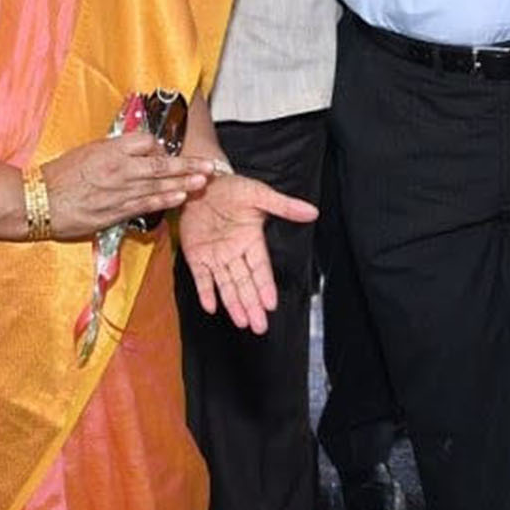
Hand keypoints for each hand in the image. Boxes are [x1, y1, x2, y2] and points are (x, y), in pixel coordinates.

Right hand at [37, 130, 214, 240]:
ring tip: (204, 181)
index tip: (167, 153)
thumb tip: (136, 150)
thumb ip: (113, 150)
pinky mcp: (115, 212)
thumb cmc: (59, 175)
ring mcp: (119, 192)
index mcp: (110, 150)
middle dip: (189, 166)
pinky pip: (146, 204)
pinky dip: (165, 200)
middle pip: (162, 165)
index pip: (147, 142)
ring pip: (159, 186)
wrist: (39, 201)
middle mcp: (119, 169)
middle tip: (210, 166)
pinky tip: (181, 197)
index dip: (160, 147)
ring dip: (184, 183)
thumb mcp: (87, 151)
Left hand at [176, 171, 317, 332]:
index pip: (260, 268)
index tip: (271, 304)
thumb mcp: (259, 194)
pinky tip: (211, 307)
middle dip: (252, 305)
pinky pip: (202, 278)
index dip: (265, 286)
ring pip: (226, 285)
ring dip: (234, 304)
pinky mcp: (196, 255)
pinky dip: (206, 292)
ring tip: (243, 323)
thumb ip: (284, 206)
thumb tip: (312, 212)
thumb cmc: (233, 188)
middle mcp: (235, 253)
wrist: (201, 182)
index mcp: (252, 240)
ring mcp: (215, 256)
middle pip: (245, 283)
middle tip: (260, 326)